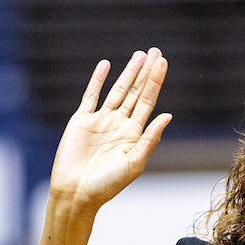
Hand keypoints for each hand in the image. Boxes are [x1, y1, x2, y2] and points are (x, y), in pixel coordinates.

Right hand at [48, 48, 171, 210]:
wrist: (76, 192)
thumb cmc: (107, 184)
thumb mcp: (134, 162)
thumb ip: (150, 138)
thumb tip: (168, 115)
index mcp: (134, 135)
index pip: (148, 101)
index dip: (155, 81)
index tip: (163, 62)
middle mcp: (119, 125)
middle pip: (136, 92)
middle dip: (146, 72)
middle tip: (156, 52)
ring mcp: (101, 121)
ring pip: (117, 91)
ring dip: (128, 73)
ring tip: (140, 55)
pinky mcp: (81, 121)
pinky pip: (91, 96)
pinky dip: (97, 80)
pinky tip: (106, 65)